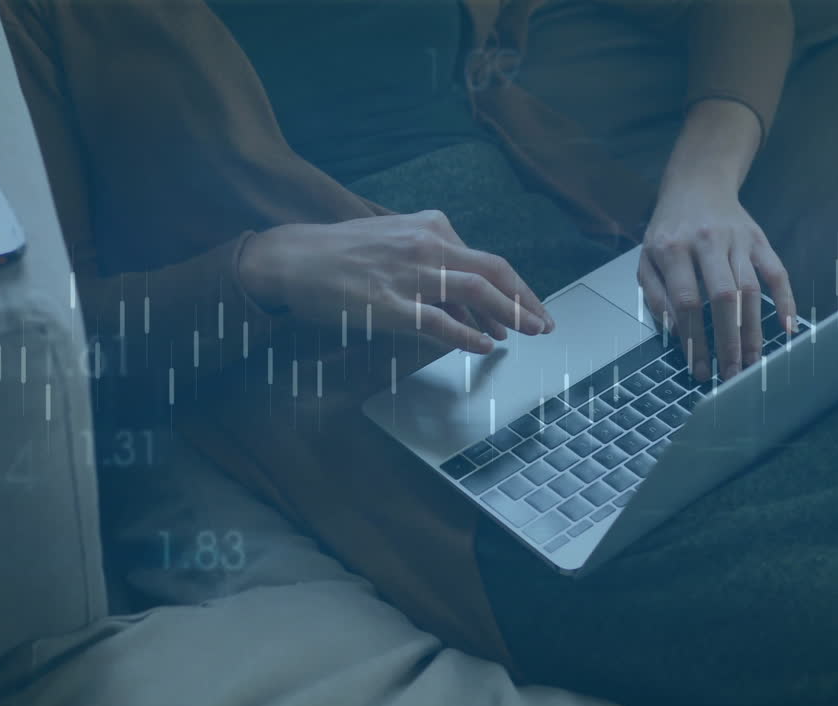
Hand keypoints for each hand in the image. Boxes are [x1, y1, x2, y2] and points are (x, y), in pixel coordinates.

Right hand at [238, 210, 553, 352]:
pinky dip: (466, 334)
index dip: (515, 289)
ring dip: (509, 315)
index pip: (487, 260)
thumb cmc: (343, 254)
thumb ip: (433, 263)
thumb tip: (472, 300)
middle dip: (526, 300)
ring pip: (475, 291)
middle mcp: (426, 244)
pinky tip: (483, 346)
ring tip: (526, 334)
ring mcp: (409, 273)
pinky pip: (437, 320)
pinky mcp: (389, 302)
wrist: (292, 257)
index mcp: (430, 227)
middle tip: (544, 324)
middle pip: (494, 271)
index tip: (530, 309)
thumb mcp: (395, 241)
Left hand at [638, 185, 795, 381]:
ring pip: (750, 289)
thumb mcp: (647, 257)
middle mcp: (707, 242)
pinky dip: (785, 301)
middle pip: (723, 297)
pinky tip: (787, 328)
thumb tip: (675, 332)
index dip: (694, 337)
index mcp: (673, 248)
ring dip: (753, 330)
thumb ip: (656, 294)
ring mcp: (737, 240)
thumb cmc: (668, 229)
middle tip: (730, 372)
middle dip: (728, 340)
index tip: (698, 367)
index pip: (686, 300)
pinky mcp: (759, 239)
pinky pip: (776, 272)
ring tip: (751, 361)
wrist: (696, 184)